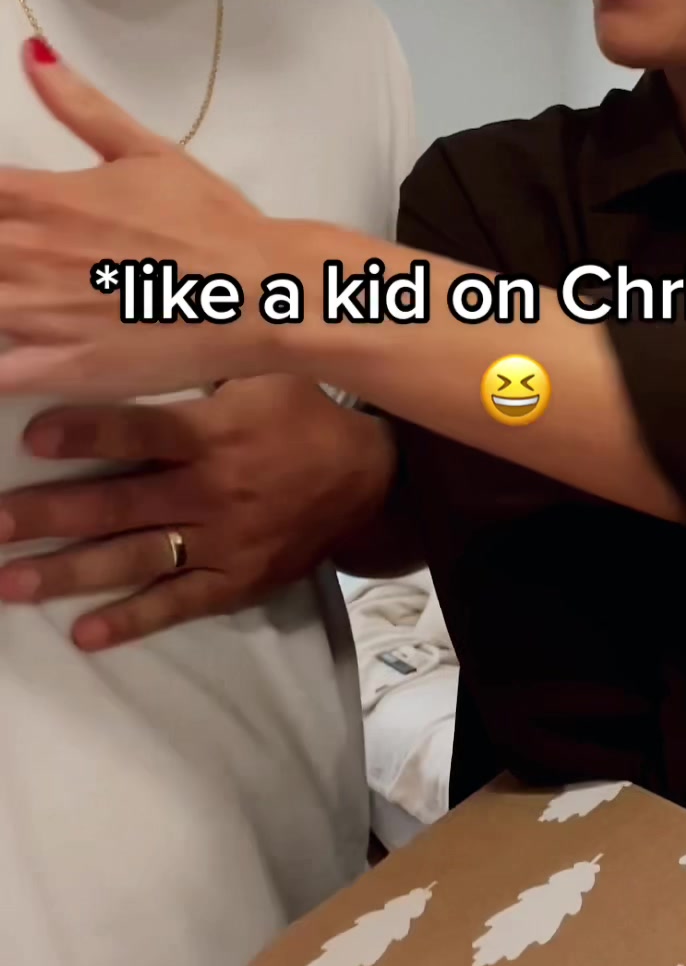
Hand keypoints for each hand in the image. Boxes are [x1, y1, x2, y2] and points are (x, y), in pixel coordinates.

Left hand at [0, 41, 285, 397]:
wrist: (262, 292)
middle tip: (20, 256)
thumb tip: (34, 56)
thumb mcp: (148, 151)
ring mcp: (37, 315)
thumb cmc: (213, 224)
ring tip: (16, 296)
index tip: (5, 213)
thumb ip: (80, 105)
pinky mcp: (59, 370)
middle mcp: (27, 253)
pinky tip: (8, 354)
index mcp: (43, 196)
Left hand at [0, 378, 395, 648]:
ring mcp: (224, 543)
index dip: (88, 434)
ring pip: (136, 559)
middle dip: (50, 515)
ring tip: (12, 582)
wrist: (368, 482)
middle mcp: (214, 491)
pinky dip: (132, 621)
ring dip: (70, 572)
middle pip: (121, 505)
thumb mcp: (263, 370)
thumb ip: (202, 360)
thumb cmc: (302, 415)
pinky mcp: (236, 581)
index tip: (33, 437)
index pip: (143, 433)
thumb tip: (137, 332)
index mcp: (216, 434)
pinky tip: (85, 633)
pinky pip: (178, 605)